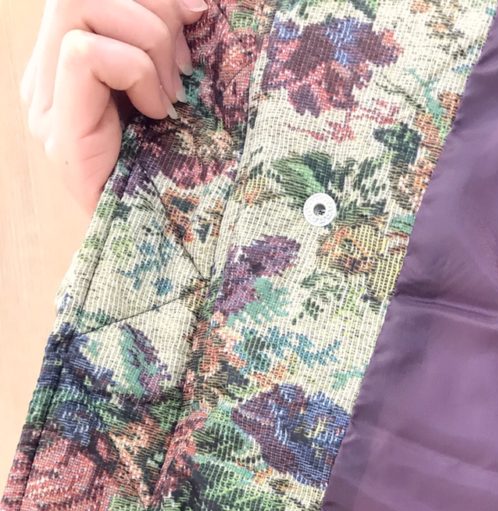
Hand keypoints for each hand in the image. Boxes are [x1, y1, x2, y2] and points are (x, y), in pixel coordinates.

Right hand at [20, 0, 208, 213]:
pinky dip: (134, 71)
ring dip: (146, 39)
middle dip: (153, 10)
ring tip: (172, 93)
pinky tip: (158, 112)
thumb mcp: (175, 90)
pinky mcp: (57, 129)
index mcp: (67, 59)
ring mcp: (44, 102)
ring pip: (76, 4)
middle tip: (186, 66)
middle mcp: (45, 74)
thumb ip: (165, 43)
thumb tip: (195, 3)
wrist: (164, 244)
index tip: (197, 15)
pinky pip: (84, 54)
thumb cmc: (181, 173)